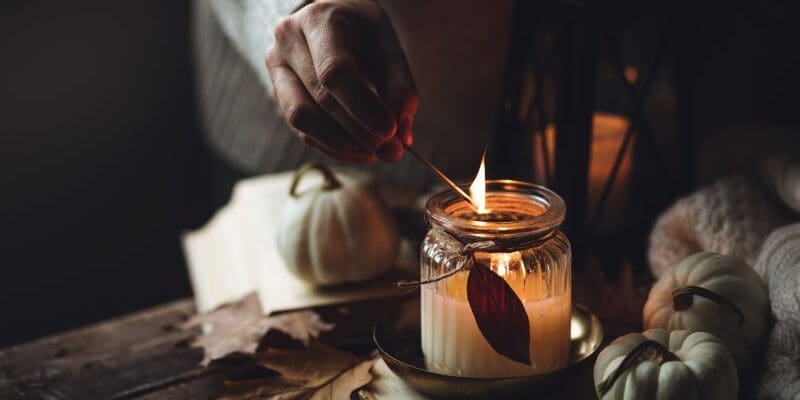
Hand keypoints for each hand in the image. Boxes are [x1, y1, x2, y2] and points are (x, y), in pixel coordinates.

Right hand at [266, 0, 417, 163]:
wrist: (331, 22)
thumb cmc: (363, 33)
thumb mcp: (388, 47)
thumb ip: (399, 90)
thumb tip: (401, 138)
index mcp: (319, 20)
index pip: (335, 71)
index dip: (362, 107)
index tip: (390, 132)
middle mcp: (288, 40)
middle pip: (321, 98)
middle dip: (358, 131)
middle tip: (390, 151)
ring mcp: (276, 67)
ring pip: (301, 118)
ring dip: (341, 144)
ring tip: (374, 154)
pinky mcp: (276, 92)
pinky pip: (300, 129)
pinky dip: (331, 147)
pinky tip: (357, 153)